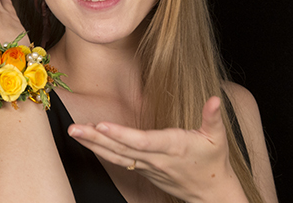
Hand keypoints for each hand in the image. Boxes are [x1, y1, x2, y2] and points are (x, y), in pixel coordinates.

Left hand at [68, 96, 246, 201]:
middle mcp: (156, 158)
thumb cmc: (213, 161)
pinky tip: (89, 142)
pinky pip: (118, 161)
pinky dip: (102, 151)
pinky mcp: (143, 170)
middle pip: (121, 149)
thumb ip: (212, 116)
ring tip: (75, 132)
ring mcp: (147, 166)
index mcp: (173, 146)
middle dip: (96, 138)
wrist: (210, 193)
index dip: (121, 134)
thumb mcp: (217, 137)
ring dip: (93, 144)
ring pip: (116, 156)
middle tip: (74, 128)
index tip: (102, 125)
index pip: (142, 141)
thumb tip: (215, 99)